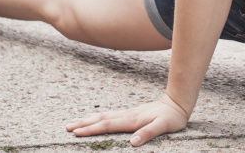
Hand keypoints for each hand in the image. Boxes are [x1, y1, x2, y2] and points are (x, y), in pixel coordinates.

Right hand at [65, 92, 189, 146]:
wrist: (177, 103)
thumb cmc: (172, 117)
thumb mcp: (163, 126)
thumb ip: (148, 133)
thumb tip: (132, 142)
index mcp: (132, 120)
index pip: (107, 125)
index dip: (91, 129)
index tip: (77, 132)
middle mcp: (127, 115)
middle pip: (101, 119)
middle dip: (84, 124)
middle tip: (67, 127)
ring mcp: (128, 113)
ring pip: (104, 116)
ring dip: (88, 120)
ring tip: (74, 123)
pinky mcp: (131, 114)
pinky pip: (110, 116)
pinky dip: (98, 118)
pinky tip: (95, 119)